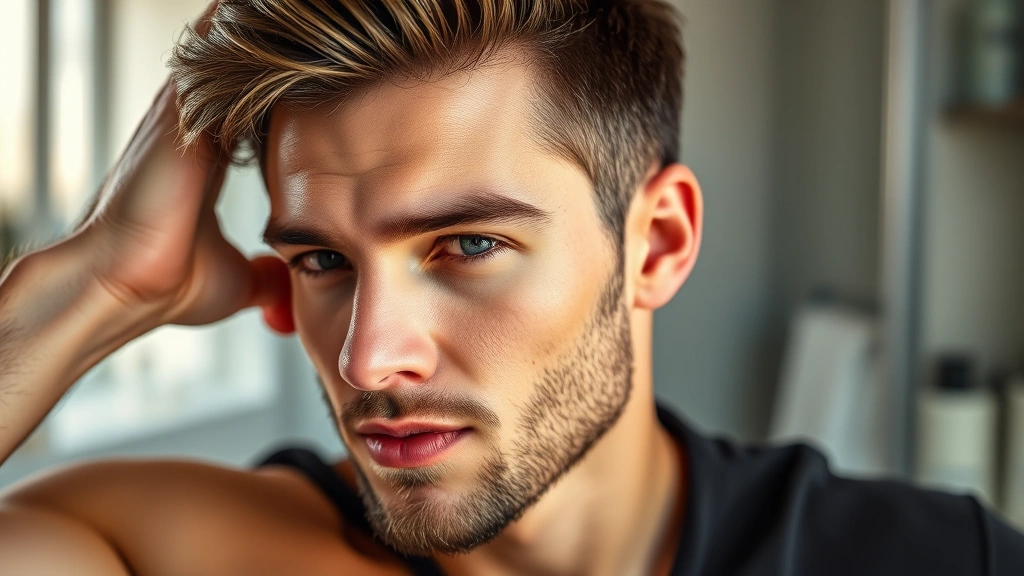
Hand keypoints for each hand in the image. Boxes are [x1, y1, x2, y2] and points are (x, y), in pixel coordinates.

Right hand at [72, 1, 291, 333]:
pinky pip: (210, 61)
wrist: (122, 290)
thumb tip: (285, 284)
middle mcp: (193, 133)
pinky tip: (263, 8)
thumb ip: (264, 273)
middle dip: (273, 51)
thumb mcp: (236, 277)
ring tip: (299, 7)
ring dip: (257, 34)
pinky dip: (233, 34)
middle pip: (237, 74)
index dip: (280, 93)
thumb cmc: (168, 287)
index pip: (250, 112)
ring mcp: (182, 121)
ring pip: (224, 58)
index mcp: (207, 164)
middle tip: (320, 26)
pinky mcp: (176, 118)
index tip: (322, 80)